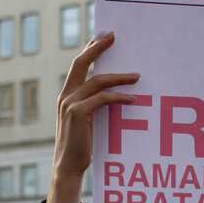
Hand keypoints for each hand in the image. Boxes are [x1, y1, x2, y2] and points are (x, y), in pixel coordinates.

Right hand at [50, 32, 140, 202]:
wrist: (68, 167)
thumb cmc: (80, 146)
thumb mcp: (85, 122)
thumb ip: (93, 105)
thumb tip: (112, 94)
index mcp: (66, 95)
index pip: (77, 66)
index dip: (89, 49)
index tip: (103, 37)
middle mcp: (66, 96)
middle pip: (81, 63)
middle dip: (98, 47)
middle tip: (113, 36)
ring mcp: (70, 104)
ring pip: (97, 80)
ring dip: (120, 77)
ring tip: (137, 76)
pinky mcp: (78, 114)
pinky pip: (103, 98)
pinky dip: (119, 97)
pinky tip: (132, 99)